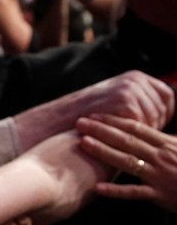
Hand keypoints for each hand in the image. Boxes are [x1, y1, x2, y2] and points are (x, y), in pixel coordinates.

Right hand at [14, 71, 173, 148]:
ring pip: (156, 118)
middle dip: (158, 124)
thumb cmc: (84, 117)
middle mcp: (135, 81)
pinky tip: (133, 147)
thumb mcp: (110, 102)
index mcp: (135, 77)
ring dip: (149, 133)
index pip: (166, 96)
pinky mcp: (126, 104)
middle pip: (164, 107)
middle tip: (148, 141)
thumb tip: (153, 120)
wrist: (59, 121)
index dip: (166, 113)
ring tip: (141, 146)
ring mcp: (131, 91)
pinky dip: (140, 137)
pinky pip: (144, 125)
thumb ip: (132, 105)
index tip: (159, 128)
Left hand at [78, 114, 176, 211]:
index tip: (94, 116)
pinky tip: (97, 188)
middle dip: (101, 130)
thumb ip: (167, 139)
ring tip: (83, 144)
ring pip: (127, 161)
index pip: (136, 128)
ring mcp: (159, 175)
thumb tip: (154, 130)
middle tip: (79, 123)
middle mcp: (161, 156)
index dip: (114, 121)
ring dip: (103, 152)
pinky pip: (135, 192)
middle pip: (127, 140)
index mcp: (167, 143)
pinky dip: (116, 191)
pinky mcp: (160, 195)